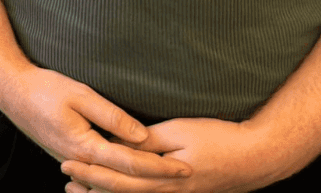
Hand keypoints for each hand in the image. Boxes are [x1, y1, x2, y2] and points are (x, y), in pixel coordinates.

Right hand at [0, 62, 191, 185]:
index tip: (185, 166)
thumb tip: (143, 136)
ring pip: (114, 182)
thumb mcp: (80, 95)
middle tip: (187, 176)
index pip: (132, 163)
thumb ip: (113, 117)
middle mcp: (82, 162)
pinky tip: (134, 178)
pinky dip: (121, 180)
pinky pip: (102, 176)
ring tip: (167, 181)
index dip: (160, 166)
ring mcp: (75, 162)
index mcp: (86, 148)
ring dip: (141, 183)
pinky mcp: (72, 157)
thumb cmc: (44, 89)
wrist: (10, 91)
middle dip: (158, 180)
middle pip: (126, 180)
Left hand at [61, 117, 291, 192]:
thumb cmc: (219, 139)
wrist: (256, 157)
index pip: (119, 180)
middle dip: (92, 187)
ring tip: (80, 189)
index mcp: (164, 180)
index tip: (67, 163)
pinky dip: (129, 194)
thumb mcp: (180, 132)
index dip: (91, 173)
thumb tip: (119, 142)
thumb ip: (148, 140)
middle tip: (65, 180)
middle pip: (123, 194)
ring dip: (107, 194)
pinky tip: (120, 190)